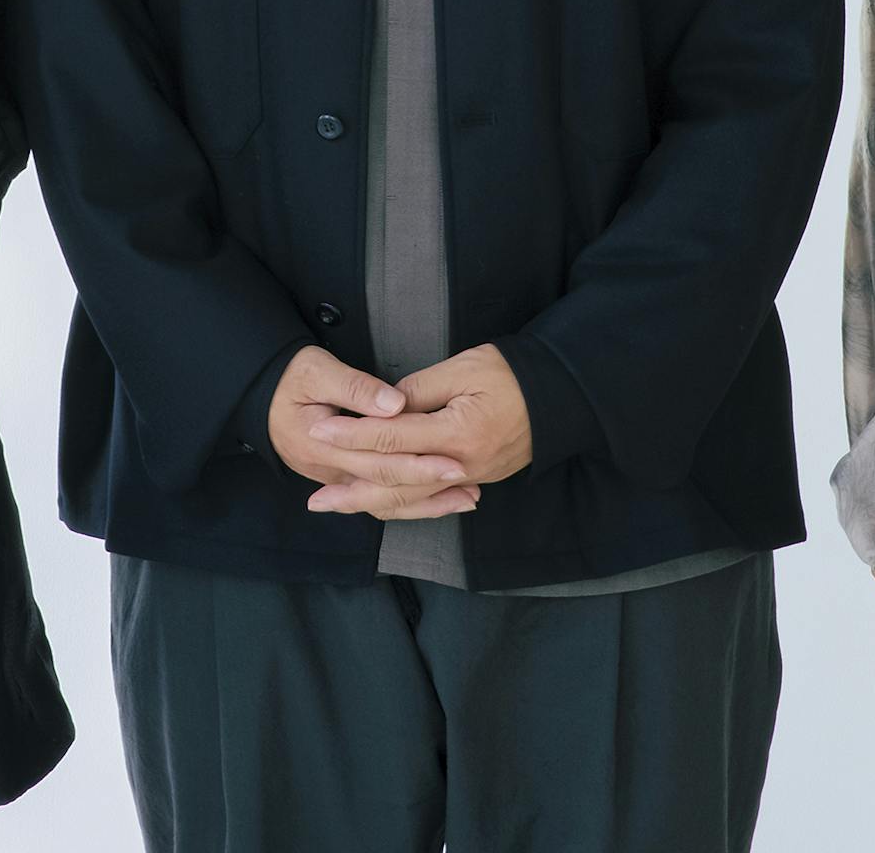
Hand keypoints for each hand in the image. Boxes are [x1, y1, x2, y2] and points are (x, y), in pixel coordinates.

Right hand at [268, 344, 479, 521]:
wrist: (261, 392)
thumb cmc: (291, 376)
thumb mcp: (318, 370)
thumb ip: (357, 388)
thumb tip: (395, 404)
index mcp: (321, 443)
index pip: (378, 459)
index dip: (418, 461)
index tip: (454, 461)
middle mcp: (327, 470)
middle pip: (386, 484)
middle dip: (430, 485)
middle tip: (469, 481)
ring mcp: (334, 478)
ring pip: (384, 500)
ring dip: (426, 502)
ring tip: (465, 497)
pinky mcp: (342, 477)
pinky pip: (378, 498)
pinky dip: (409, 501)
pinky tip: (437, 500)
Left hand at [306, 343, 532, 512]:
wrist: (561, 395)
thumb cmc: (511, 373)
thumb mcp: (463, 367)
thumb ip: (418, 390)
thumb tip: (384, 408)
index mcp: (456, 433)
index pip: (392, 437)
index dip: (352, 434)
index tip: (319, 431)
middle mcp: (461, 465)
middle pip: (396, 483)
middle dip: (351, 487)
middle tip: (314, 497)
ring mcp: (470, 478)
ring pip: (411, 500)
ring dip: (370, 504)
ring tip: (335, 507)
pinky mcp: (475, 479)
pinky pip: (430, 500)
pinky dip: (401, 505)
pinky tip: (378, 505)